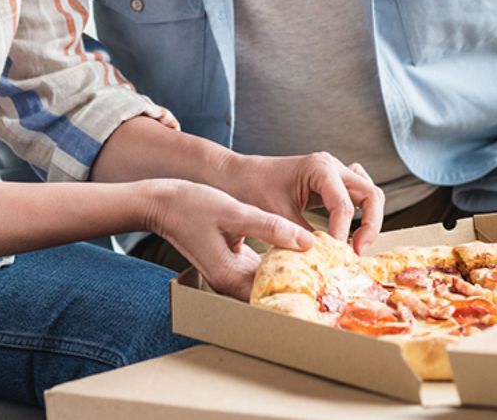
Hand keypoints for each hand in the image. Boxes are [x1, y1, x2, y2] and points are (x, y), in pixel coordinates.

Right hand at [143, 178, 312, 299]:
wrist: (162, 202)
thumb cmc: (191, 205)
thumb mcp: (234, 212)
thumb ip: (271, 227)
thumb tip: (308, 242)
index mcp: (229, 276)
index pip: (272, 295)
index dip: (301, 291)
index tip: (329, 283)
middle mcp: (229, 282)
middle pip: (272, 292)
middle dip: (301, 282)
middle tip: (334, 273)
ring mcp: (230, 274)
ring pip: (268, 280)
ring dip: (292, 270)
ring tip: (324, 261)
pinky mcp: (232, 263)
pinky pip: (261, 269)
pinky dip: (279, 260)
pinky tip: (299, 247)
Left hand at [216, 152, 385, 253]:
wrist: (237, 176)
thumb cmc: (252, 188)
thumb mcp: (277, 215)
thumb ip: (301, 236)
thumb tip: (321, 261)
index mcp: (320, 168)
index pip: (345, 205)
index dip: (342, 233)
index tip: (335, 254)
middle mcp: (332, 166)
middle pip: (371, 194)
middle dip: (370, 225)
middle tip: (358, 252)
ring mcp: (334, 173)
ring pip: (370, 193)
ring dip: (370, 219)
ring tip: (358, 245)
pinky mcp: (331, 183)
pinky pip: (358, 195)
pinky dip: (362, 213)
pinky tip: (352, 232)